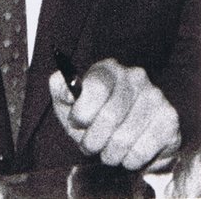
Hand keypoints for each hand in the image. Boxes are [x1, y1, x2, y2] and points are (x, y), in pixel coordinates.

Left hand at [49, 59, 180, 169]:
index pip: (96, 88)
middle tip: (89, 146)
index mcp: (108, 68)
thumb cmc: (95, 117)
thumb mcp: (69, 102)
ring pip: (124, 138)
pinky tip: (127, 154)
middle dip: (93, 140)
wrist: (130, 137)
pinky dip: (128, 160)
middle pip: (110, 117)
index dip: (82, 112)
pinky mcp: (168, 119)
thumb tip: (64, 87)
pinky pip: (142, 151)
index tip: (77, 123)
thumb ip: (60, 89)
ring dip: (109, 153)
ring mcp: (154, 97)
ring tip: (107, 152)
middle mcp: (134, 77)